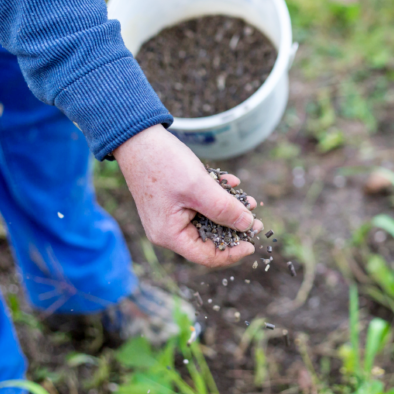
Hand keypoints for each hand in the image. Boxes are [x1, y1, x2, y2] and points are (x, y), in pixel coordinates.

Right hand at [113, 125, 260, 267]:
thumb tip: (248, 225)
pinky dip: (216, 196)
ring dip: (228, 209)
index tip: (253, 242)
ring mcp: (170, 215)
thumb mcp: (199, 187)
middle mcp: (168, 229)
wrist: (138, 138)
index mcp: (170, 235)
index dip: (233, 252)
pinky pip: (200, 205)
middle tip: (255, 218)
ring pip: (207, 220)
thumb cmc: (163, 163)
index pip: (207, 256)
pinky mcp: (173, 201)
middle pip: (208, 239)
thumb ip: (224, 208)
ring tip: (248, 199)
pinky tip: (231, 183)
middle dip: (233, 227)